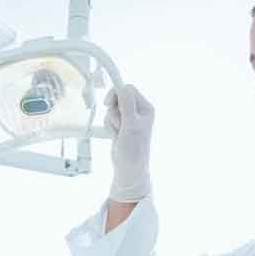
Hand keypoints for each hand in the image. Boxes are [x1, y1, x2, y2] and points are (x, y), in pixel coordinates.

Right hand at [103, 84, 153, 201]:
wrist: (128, 168)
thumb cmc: (133, 149)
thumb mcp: (131, 124)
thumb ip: (127, 104)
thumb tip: (123, 87)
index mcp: (146, 108)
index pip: (128, 90)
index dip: (117, 94)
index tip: (108, 102)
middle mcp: (139, 111)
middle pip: (118, 97)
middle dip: (114, 110)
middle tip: (118, 123)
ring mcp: (129, 118)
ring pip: (112, 108)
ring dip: (111, 120)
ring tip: (119, 133)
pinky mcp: (121, 125)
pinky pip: (109, 117)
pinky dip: (109, 126)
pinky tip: (116, 136)